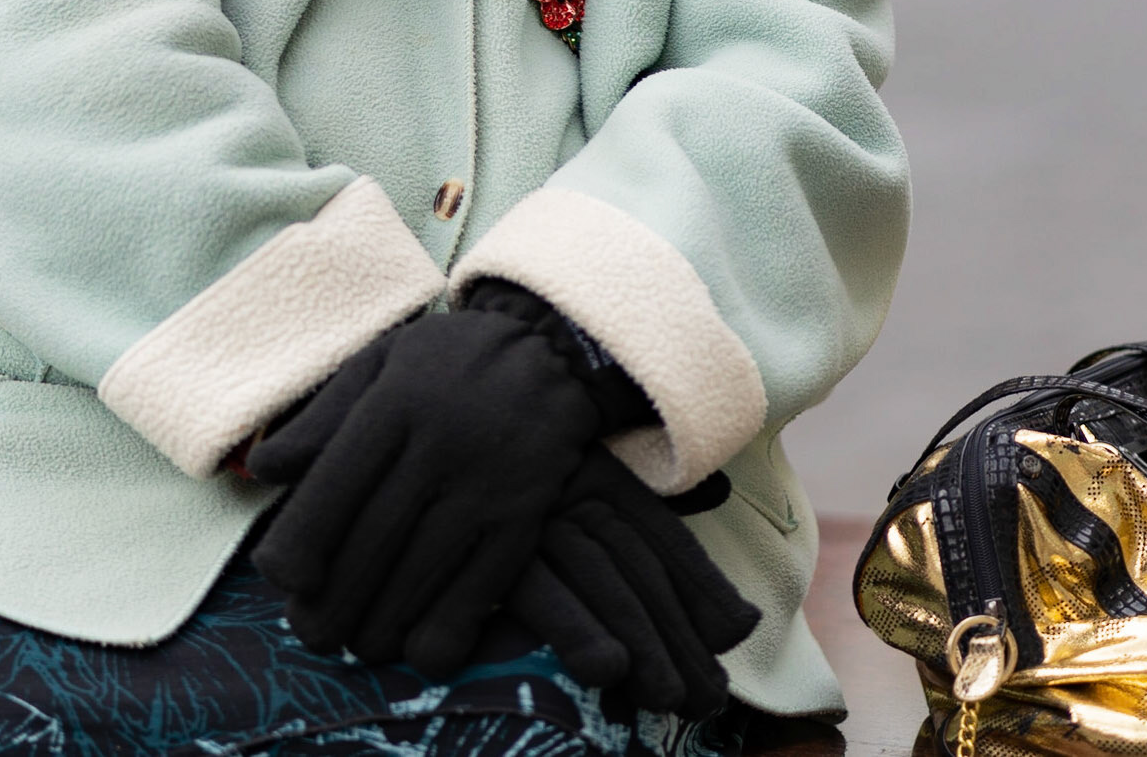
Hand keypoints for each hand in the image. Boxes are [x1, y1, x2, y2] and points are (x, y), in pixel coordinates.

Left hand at [246, 302, 604, 676]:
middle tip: (310, 633)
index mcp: (393, 403)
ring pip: (419, 575)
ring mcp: (485, 483)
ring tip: (356, 644)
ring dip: (378, 626)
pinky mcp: (524, 515)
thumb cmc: (448, 361)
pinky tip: (418, 647)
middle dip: (331, 603)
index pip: (334, 486)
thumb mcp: (380, 362)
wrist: (552, 349)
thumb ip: (321, 417)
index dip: (301, 545)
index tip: (285, 578)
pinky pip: (478, 589)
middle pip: (371, 542)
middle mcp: (438, 444)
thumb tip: (262, 470)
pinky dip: (443, 631)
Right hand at [506, 445, 758, 715]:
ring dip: (640, 641)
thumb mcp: (565, 496)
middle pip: (636, 561)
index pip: (658, 530)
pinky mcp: (482, 536)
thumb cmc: (492, 486)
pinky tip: (605, 668)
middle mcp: (564, 483)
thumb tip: (716, 521)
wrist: (410, 448)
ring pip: (600, 575)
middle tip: (706, 698)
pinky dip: (574, 629)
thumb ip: (631, 517)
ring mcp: (524, 508)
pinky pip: (538, 587)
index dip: (701, 583)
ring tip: (668, 699)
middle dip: (676, 633)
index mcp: (590, 470)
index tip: (737, 632)